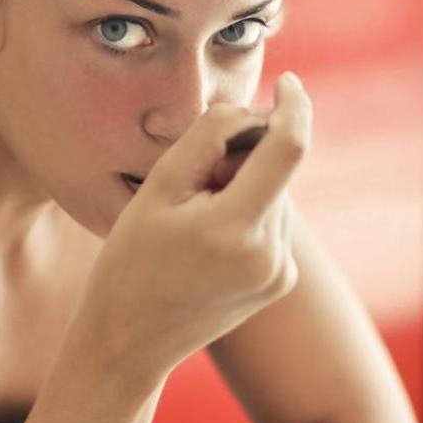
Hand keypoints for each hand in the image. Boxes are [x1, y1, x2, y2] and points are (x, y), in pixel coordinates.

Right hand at [77, 72, 310, 378]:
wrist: (129, 340)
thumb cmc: (131, 260)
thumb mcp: (158, 188)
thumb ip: (209, 137)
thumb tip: (251, 111)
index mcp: (236, 227)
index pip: (289, 147)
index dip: (293, 106)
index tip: (289, 82)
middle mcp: (270, 253)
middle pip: (278, 171)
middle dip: (245, 158)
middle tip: (192, 184)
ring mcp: (279, 272)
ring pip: (277, 196)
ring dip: (246, 188)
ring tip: (193, 222)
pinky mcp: (280, 282)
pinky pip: (274, 224)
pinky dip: (249, 215)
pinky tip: (208, 243)